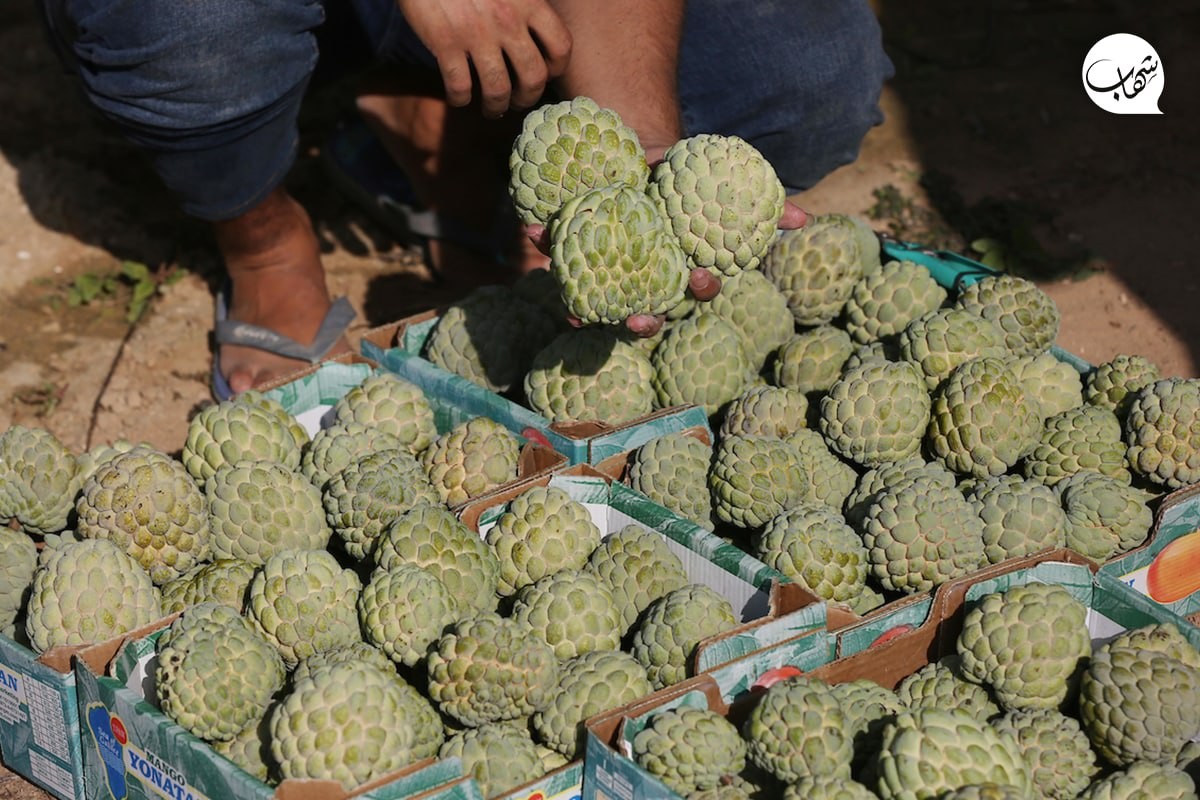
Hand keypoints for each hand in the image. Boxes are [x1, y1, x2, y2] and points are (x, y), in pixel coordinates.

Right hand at [397, 0, 571, 117]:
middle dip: (528, 97)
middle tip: (518, 101)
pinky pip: (459, 86)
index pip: (561, 47)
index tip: (545, 74)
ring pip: (498, 90)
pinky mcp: (445, 42)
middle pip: (533, 77)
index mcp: (528, 1)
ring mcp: (476, 34)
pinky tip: (459, 97)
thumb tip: (540, 27)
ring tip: (492, 109)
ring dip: (496, 106)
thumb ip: (527, 1)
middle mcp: (507, 20)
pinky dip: (460, 99)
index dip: (556, 68)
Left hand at [525, 197, 807, 336]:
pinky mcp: (575, 255)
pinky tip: (536, 237)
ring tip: (579, 313)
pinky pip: (561, 261)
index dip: (698, 291)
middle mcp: (645, 278)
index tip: (700, 279)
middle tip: (638, 317)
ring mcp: (609, 272)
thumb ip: (762, 202)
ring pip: (602, 301)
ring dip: (590, 309)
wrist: (631, 151)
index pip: (696, 289)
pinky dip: (548, 251)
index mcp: (681, 267)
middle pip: (648, 312)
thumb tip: (805, 220)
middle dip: (643, 321)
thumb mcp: (719, 182)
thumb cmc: (682, 176)